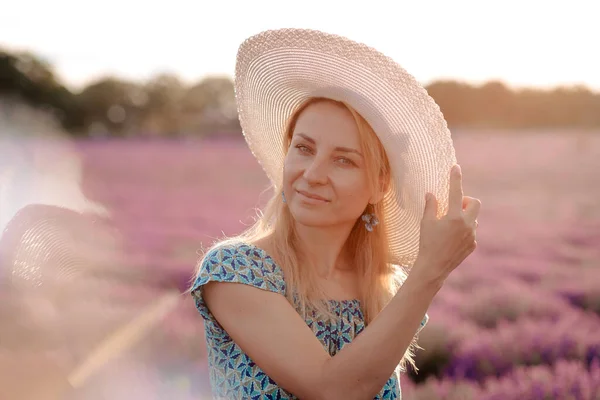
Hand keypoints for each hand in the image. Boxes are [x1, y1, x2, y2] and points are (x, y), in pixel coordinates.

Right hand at [413, 164, 480, 283]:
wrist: (434, 267)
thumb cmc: (427, 243)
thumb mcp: (426, 222)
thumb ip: (431, 206)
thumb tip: (431, 194)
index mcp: (454, 217)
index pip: (456, 192)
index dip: (455, 178)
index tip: (456, 167)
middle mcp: (466, 224)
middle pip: (475, 203)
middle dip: (467, 201)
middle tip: (455, 205)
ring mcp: (472, 235)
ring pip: (474, 218)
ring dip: (465, 216)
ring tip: (450, 225)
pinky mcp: (473, 244)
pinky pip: (471, 231)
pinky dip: (464, 230)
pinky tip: (452, 238)